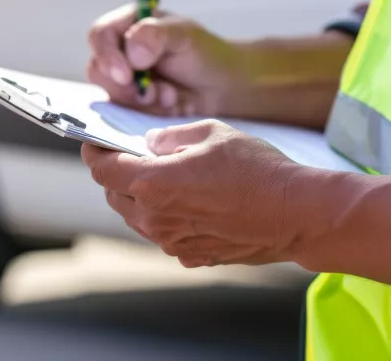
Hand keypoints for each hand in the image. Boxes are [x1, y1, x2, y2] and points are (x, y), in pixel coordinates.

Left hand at [81, 119, 314, 267]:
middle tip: (134, 157)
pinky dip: (166, 218)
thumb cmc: (257, 170)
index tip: (94, 144)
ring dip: (140, 198)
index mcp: (152, 183)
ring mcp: (171, 243)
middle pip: (115, 196)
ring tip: (166, 178)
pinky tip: (191, 203)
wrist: (296, 215)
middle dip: (118, 175)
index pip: (103, 170)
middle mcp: (155, 218)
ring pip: (137, 218)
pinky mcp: (191, 257)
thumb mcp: (211, 134)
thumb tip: (151, 144)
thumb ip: (172, 136)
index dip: (94, 153)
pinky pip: (164, 234)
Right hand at [86, 5, 246, 116]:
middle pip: (99, 68)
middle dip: (125, 86)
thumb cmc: (205, 53)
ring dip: (139, 99)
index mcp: (129, 23)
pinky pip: (124, 111)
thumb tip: (132, 53)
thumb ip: (155, 36)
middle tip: (151, 92)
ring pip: (110, 93)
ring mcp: (123, 77)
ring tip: (169, 95)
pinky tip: (169, 103)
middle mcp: (120, 49)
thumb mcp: (184, 36)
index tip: (126, 75)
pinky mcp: (130, 102)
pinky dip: (147, 110)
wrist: (221, 86)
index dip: (107, 55)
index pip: (100, 35)